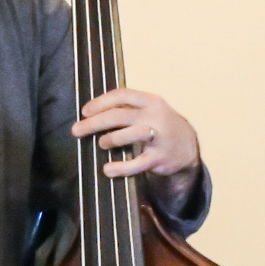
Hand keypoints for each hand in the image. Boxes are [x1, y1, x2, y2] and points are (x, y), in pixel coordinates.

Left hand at [75, 89, 200, 188]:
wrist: (187, 146)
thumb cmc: (159, 124)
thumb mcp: (149, 109)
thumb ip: (127, 108)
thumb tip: (91, 113)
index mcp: (151, 101)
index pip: (122, 96)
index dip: (101, 102)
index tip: (85, 111)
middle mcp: (156, 116)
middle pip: (120, 116)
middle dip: (94, 123)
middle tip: (77, 130)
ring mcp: (159, 138)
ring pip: (129, 135)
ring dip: (110, 139)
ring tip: (101, 144)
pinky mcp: (159, 159)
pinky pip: (136, 164)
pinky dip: (120, 168)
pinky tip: (107, 169)